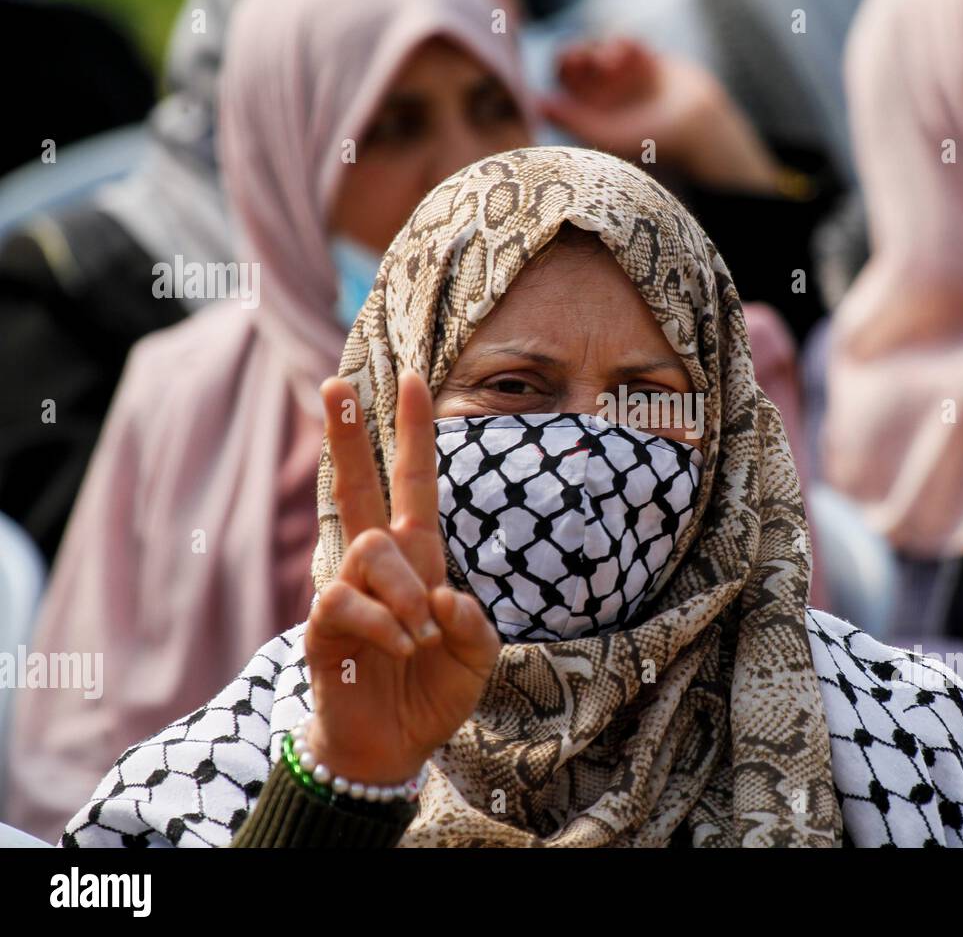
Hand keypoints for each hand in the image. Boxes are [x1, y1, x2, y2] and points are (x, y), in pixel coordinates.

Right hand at [303, 369, 499, 785]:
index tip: (413, 379)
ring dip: (404, 590)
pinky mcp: (322, 626)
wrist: (394, 745)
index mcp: (420, 559)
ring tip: (421, 635)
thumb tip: (444, 596)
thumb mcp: (477, 656)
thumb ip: (474, 624)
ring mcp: (347, 591)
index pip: (414, 483)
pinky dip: (385, 624)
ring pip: (369, 549)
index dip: (413, 434)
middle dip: (348, 436)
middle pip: (357, 487)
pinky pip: (346, 601)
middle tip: (334, 384)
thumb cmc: (433, 690)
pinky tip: (401, 648)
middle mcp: (380, 565)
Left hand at [541, 37, 782, 192]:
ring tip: (618, 58)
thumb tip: (537, 103)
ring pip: (600, 49)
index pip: (564, 84)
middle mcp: (604, 97)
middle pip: (577, 62)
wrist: (702, 128)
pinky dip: (626, 44)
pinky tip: (635, 55)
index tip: (574, 61)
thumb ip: (572, 120)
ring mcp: (624, 79)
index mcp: (591, 114)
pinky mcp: (645, 64)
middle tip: (590, 55)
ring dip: (605, 48)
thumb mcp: (609, 134)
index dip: (564, 66)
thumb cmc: (654, 142)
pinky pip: (624, 42)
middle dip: (580, 52)